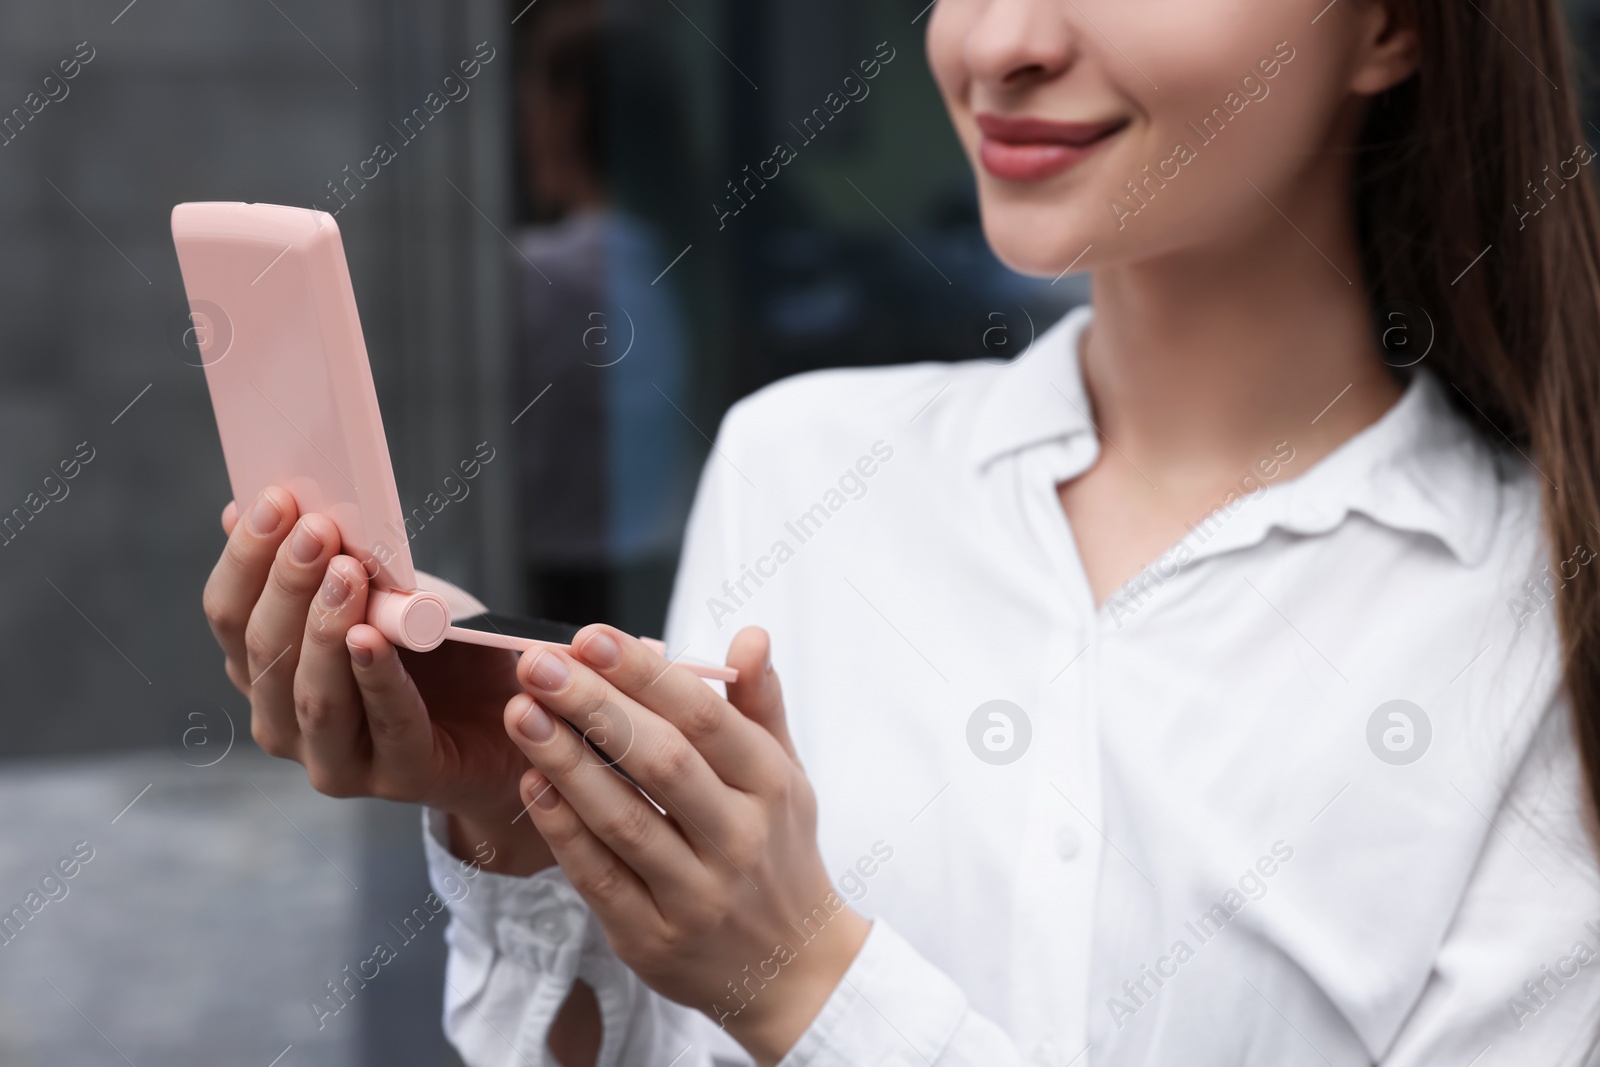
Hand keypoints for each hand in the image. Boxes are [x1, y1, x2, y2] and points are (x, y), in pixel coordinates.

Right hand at [203, 486, 551, 872]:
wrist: (510, 722)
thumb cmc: (438, 652)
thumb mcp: (386, 595)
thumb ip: (333, 561)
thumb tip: (267, 502)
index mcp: (265, 672)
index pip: (230, 615)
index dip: (246, 557)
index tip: (273, 501)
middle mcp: (283, 721)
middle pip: (264, 651)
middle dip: (288, 583)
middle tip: (316, 529)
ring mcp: (333, 760)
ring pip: (311, 693)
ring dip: (325, 628)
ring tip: (346, 573)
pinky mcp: (396, 777)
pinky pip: (385, 723)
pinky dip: (376, 677)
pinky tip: (374, 639)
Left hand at [501, 624, 869, 1065]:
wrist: (794, 970)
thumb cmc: (779, 852)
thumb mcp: (785, 774)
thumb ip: (759, 703)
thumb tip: (749, 635)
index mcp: (771, 785)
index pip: (704, 717)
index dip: (645, 674)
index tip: (591, 636)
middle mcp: (738, 838)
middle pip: (660, 762)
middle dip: (594, 706)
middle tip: (536, 663)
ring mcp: (696, 894)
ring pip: (623, 820)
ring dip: (566, 762)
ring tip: (520, 712)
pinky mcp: (653, 939)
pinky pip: (599, 879)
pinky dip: (562, 830)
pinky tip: (531, 783)